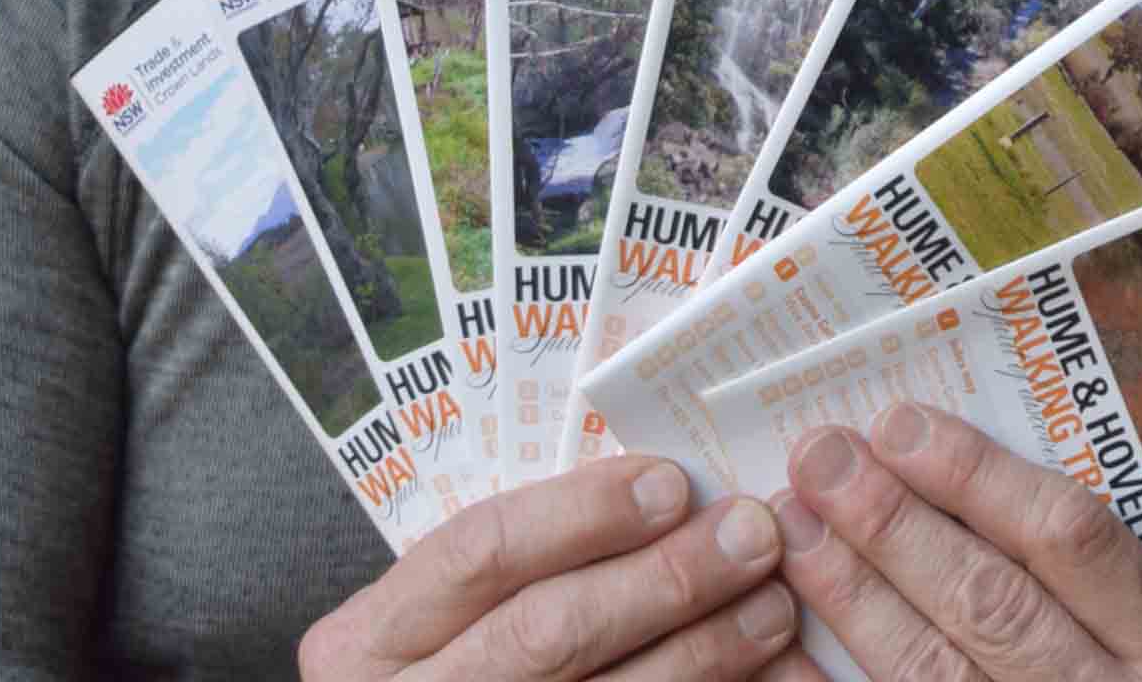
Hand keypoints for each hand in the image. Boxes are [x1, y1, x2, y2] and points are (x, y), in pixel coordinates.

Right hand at [300, 456, 802, 680]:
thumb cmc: (446, 675)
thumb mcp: (438, 622)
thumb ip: (517, 567)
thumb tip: (659, 488)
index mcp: (369, 640)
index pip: (478, 553)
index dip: (580, 513)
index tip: (672, 480)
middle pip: (546, 631)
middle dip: (661, 579)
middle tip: (751, 535)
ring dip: (700, 653)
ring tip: (773, 607)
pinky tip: (753, 680)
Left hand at [766, 402, 1141, 681]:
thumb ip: (1083, 575)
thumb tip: (947, 467)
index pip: (1072, 540)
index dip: (977, 476)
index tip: (899, 423)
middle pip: (991, 603)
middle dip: (895, 524)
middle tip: (820, 458)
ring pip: (935, 671)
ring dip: (856, 595)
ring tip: (798, 528)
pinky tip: (788, 643)